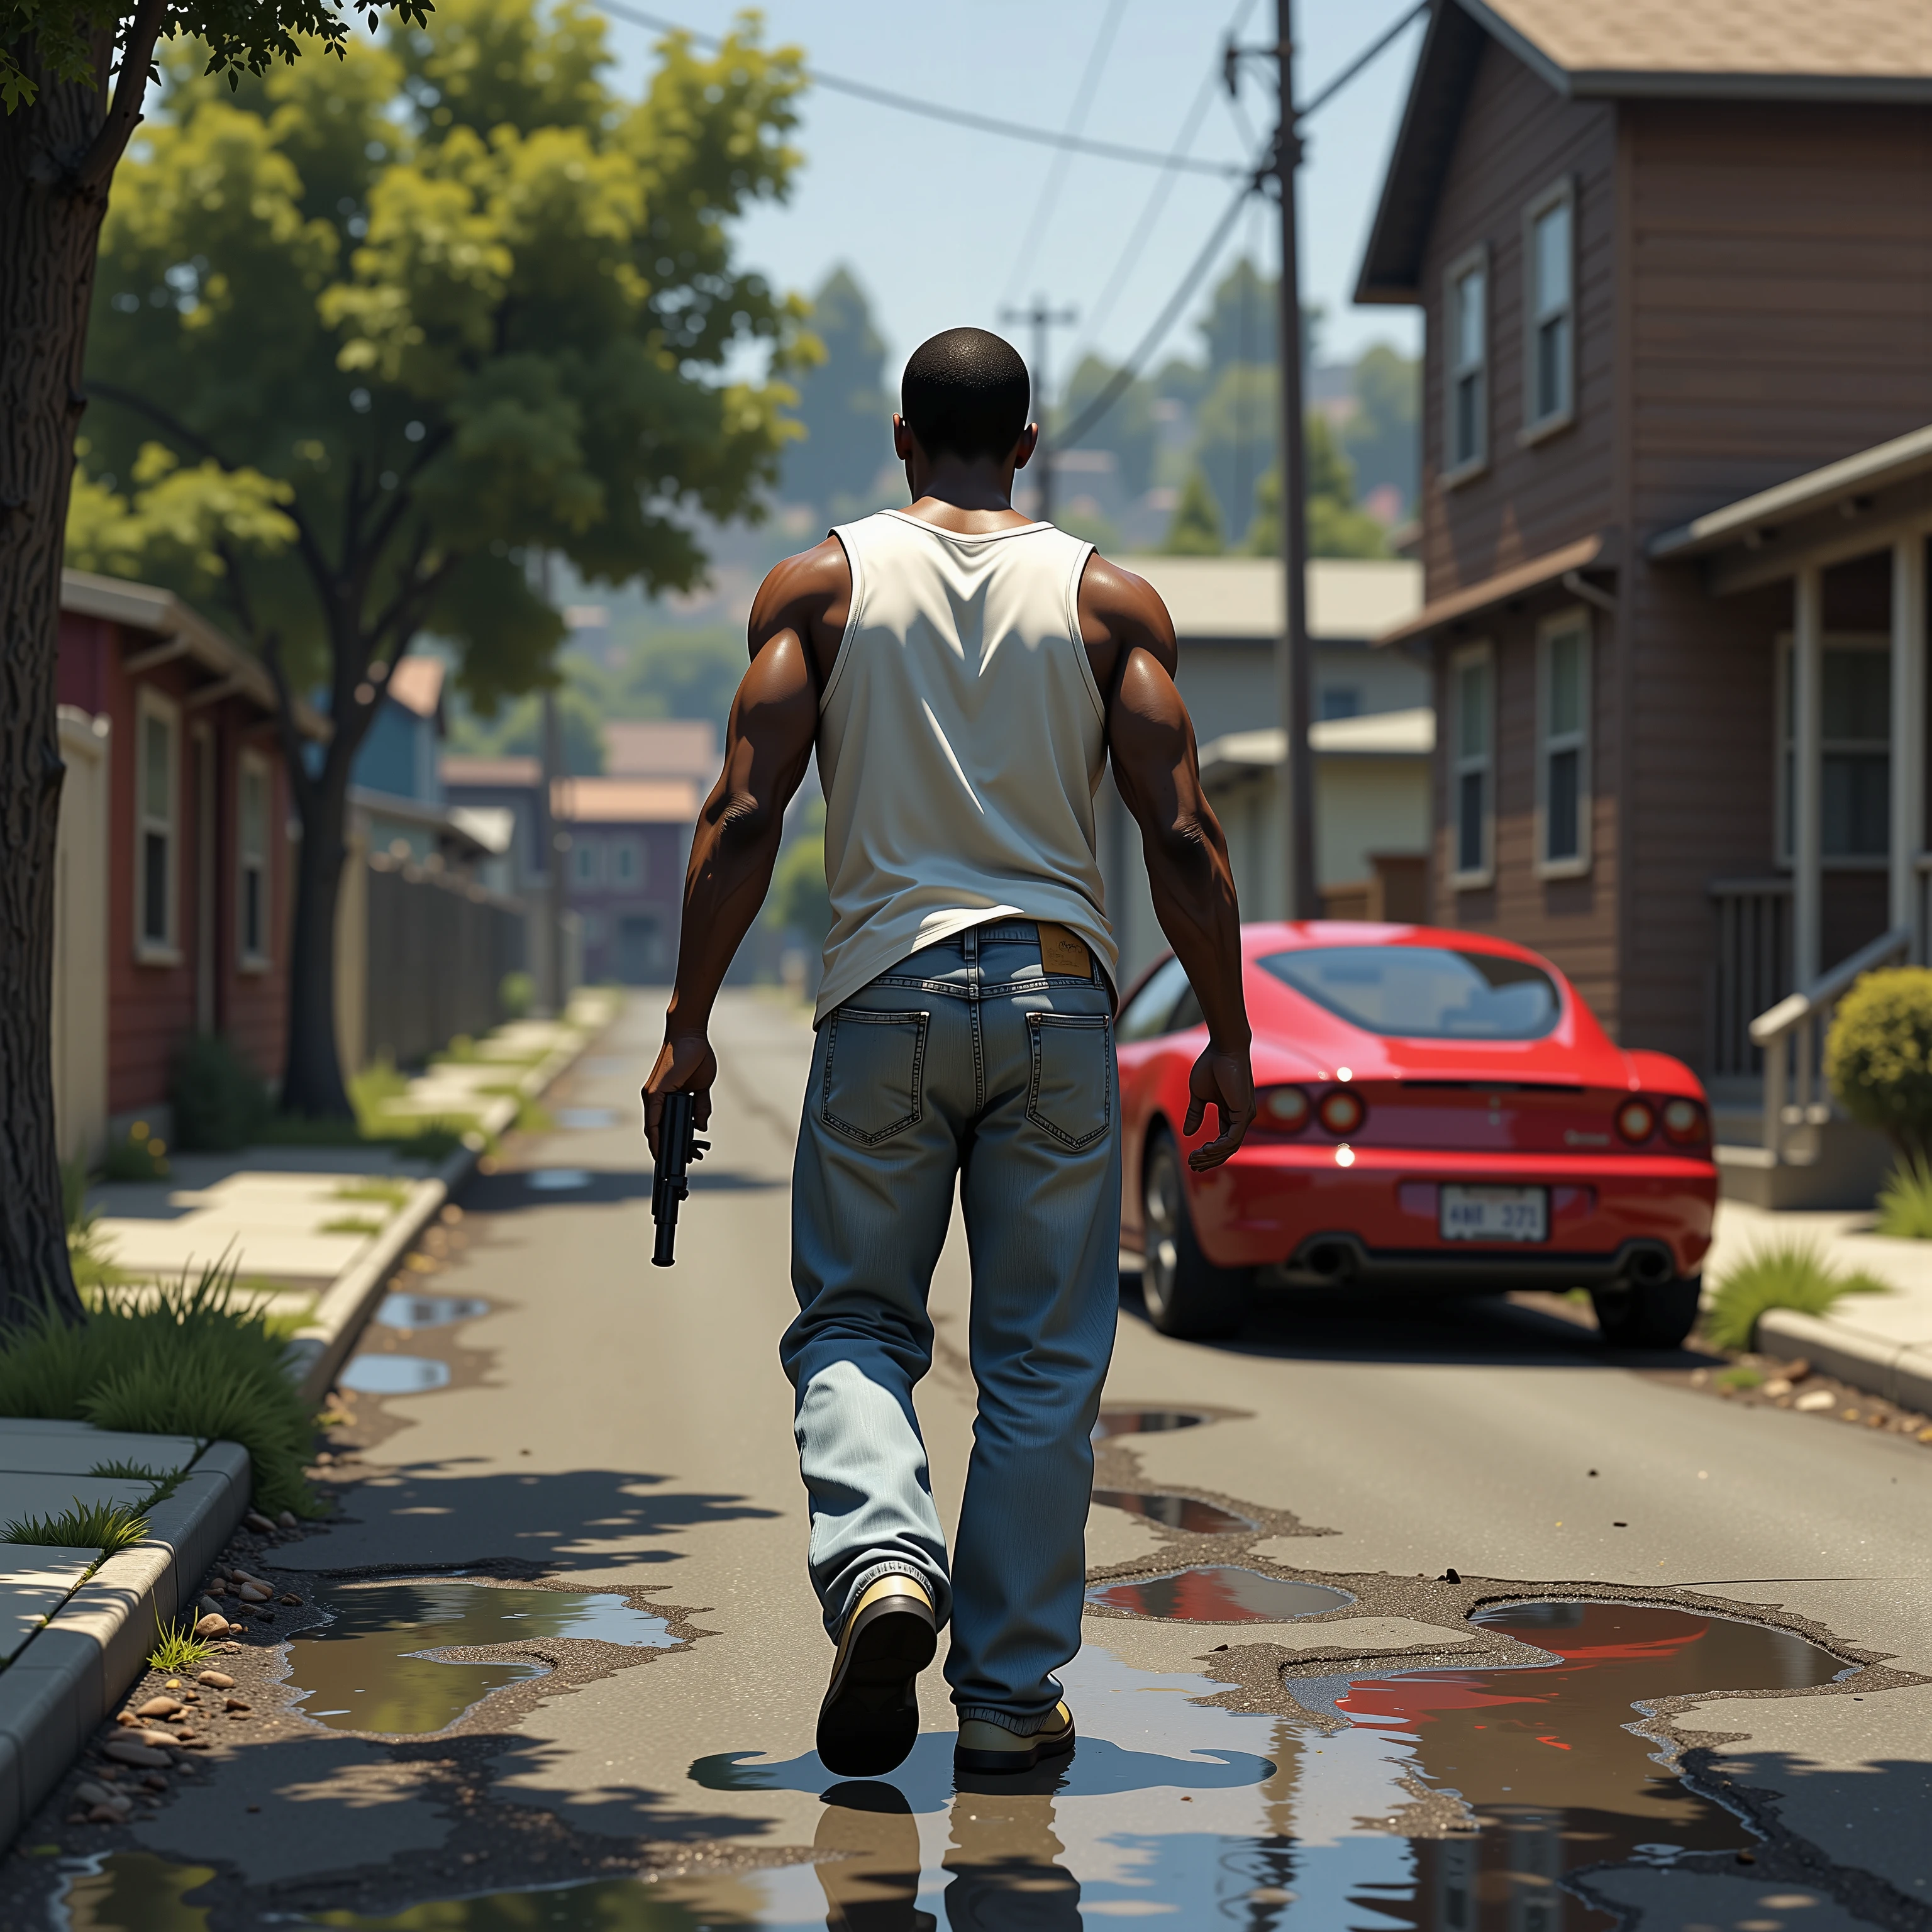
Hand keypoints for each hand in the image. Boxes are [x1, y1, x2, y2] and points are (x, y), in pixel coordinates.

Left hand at [643, 1031, 716, 1158]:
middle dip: (669, 1148)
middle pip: (657, 1131)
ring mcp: (653, 1095)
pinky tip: (660, 1147)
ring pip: (653, 1129)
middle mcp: (654, 1097)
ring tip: (678, 1158)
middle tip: (687, 1159)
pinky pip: (653, 1120)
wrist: (690, 1035)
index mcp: (665, 1096)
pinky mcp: (655, 1092)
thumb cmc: (696, 1055)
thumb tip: (702, 1125)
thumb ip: (701, 1106)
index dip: (669, 1142)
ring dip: (663, 1146)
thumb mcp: (702, 1087)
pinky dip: (655, 1136)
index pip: (663, 1125)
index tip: (682, 1154)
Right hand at [1182, 1039, 1254, 1169]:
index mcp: (1231, 1113)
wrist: (1223, 1048)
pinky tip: (1205, 1149)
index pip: (1222, 1140)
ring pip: (1230, 1147)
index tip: (1191, 1159)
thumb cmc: (1212, 1065)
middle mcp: (1241, 1117)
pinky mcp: (1244, 1113)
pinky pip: (1233, 1138)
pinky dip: (1219, 1147)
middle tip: (1192, 1165)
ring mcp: (1244, 1116)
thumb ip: (1195, 1113)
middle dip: (1209, 1159)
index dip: (1207, 1153)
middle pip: (1227, 1148)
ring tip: (1194, 1158)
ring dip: (1211, 1156)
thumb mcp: (1199, 1094)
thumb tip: (1187, 1133)